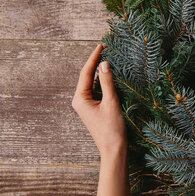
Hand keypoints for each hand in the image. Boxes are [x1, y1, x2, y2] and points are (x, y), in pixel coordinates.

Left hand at [72, 44, 126, 158]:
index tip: (101, 45)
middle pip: (87, 76)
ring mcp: (87, 105)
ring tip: (110, 59)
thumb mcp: (111, 102)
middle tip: (106, 48)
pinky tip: (112, 77)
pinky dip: (104, 83)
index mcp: (80, 99)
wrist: (114, 150)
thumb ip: (107, 82)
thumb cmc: (112, 129)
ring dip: (101, 73)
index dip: (93, 58)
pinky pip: (98, 91)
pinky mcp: (94, 109)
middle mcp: (80, 101)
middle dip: (96, 63)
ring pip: (93, 84)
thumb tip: (104, 64)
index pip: (85, 73)